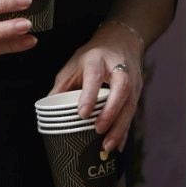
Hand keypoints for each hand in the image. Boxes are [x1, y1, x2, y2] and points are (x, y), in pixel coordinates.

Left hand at [50, 22, 142, 152]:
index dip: (89, 95)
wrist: (121, 41)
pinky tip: (118, 145)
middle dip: (110, 112)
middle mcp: (118, 68)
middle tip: (98, 130)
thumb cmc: (92, 57)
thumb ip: (62, 88)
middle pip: (120, 89)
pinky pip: (133, 112)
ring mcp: (132, 79)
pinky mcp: (138, 91)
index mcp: (97, 60)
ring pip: (130, 103)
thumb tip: (47, 113)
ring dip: (120, 126)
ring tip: (107, 146)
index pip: (94, 77)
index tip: (82, 114)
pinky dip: (125, 130)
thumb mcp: (73, 65)